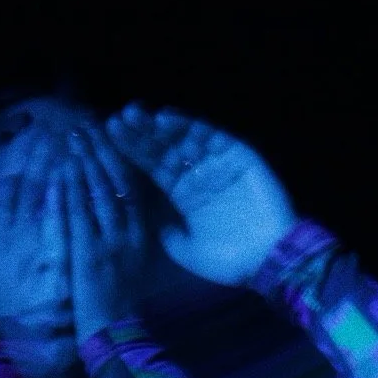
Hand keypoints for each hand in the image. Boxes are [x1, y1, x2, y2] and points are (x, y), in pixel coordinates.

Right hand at [0, 130, 67, 335]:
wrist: (17, 348)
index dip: (5, 155)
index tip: (18, 132)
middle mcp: (1, 232)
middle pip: (17, 180)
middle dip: (33, 149)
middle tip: (49, 122)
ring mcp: (29, 242)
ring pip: (41, 191)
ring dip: (54, 161)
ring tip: (68, 135)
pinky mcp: (56, 256)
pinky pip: (60, 216)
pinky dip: (66, 192)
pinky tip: (76, 169)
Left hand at [63, 127, 155, 345]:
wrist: (114, 333)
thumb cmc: (120, 302)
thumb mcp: (133, 262)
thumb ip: (129, 234)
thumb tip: (122, 207)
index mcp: (141, 233)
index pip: (132, 186)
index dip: (118, 157)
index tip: (105, 133)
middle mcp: (129, 232)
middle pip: (117, 181)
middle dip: (100, 150)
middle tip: (83, 124)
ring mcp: (111, 242)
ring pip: (100, 192)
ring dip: (86, 160)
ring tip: (72, 135)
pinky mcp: (89, 253)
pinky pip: (80, 214)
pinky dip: (72, 189)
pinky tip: (63, 167)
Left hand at [103, 103, 295, 287]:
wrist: (269, 261)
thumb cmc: (229, 261)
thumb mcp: (187, 252)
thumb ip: (168, 235)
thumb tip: (152, 223)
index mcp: (183, 195)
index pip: (152, 167)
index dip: (131, 152)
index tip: (108, 138)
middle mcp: (197, 175)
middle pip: (163, 148)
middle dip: (140, 134)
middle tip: (116, 120)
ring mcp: (218, 163)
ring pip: (183, 137)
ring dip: (158, 126)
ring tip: (134, 115)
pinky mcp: (239, 155)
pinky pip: (211, 135)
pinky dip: (189, 125)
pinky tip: (165, 118)